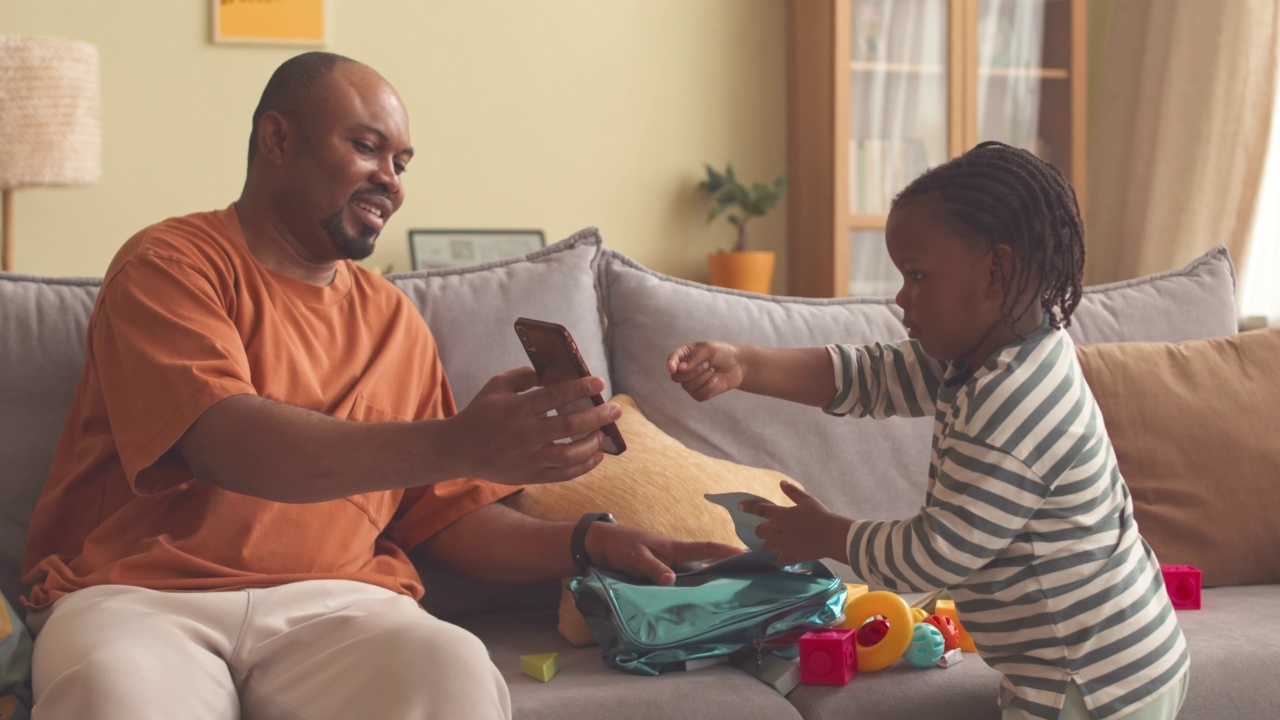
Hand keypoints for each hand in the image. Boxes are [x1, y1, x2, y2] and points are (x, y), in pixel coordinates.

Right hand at [446, 366, 621, 484]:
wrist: (459, 449)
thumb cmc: (481, 412)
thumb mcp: (497, 386)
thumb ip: (525, 376)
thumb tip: (556, 373)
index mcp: (516, 408)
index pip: (555, 396)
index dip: (580, 388)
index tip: (599, 383)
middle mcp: (524, 434)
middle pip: (569, 426)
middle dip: (597, 416)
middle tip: (616, 410)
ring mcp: (528, 458)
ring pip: (569, 454)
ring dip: (593, 443)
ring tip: (606, 432)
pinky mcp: (530, 475)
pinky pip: (562, 474)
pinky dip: (583, 466)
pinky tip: (597, 455)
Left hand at [584, 522, 743, 584]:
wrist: (601, 545)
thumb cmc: (620, 545)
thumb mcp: (635, 556)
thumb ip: (653, 568)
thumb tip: (671, 581)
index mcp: (675, 548)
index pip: (707, 548)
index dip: (728, 551)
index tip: (749, 553)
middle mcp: (677, 557)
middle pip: (709, 562)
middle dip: (729, 567)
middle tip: (752, 577)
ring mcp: (671, 565)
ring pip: (698, 573)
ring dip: (713, 580)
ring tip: (733, 593)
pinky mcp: (663, 573)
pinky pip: (685, 581)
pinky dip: (695, 588)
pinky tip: (701, 600)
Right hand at [666, 340, 744, 401]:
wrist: (737, 365)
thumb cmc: (721, 353)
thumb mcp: (708, 349)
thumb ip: (694, 357)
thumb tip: (680, 368)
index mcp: (683, 355)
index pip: (672, 361)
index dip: (670, 364)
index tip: (672, 367)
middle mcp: (684, 370)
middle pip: (677, 377)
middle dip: (694, 371)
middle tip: (708, 363)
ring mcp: (690, 383)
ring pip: (687, 387)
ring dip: (703, 378)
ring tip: (712, 370)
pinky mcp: (699, 394)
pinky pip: (698, 395)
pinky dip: (709, 387)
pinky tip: (716, 380)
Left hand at [738, 481, 852, 565]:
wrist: (832, 536)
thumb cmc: (820, 515)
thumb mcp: (807, 500)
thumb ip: (793, 492)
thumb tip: (782, 482)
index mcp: (781, 514)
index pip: (760, 509)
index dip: (748, 507)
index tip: (740, 506)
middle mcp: (778, 530)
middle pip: (759, 531)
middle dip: (762, 530)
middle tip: (769, 529)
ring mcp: (783, 545)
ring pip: (767, 546)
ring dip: (770, 543)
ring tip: (778, 542)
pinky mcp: (791, 557)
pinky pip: (779, 559)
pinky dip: (781, 556)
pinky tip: (786, 553)